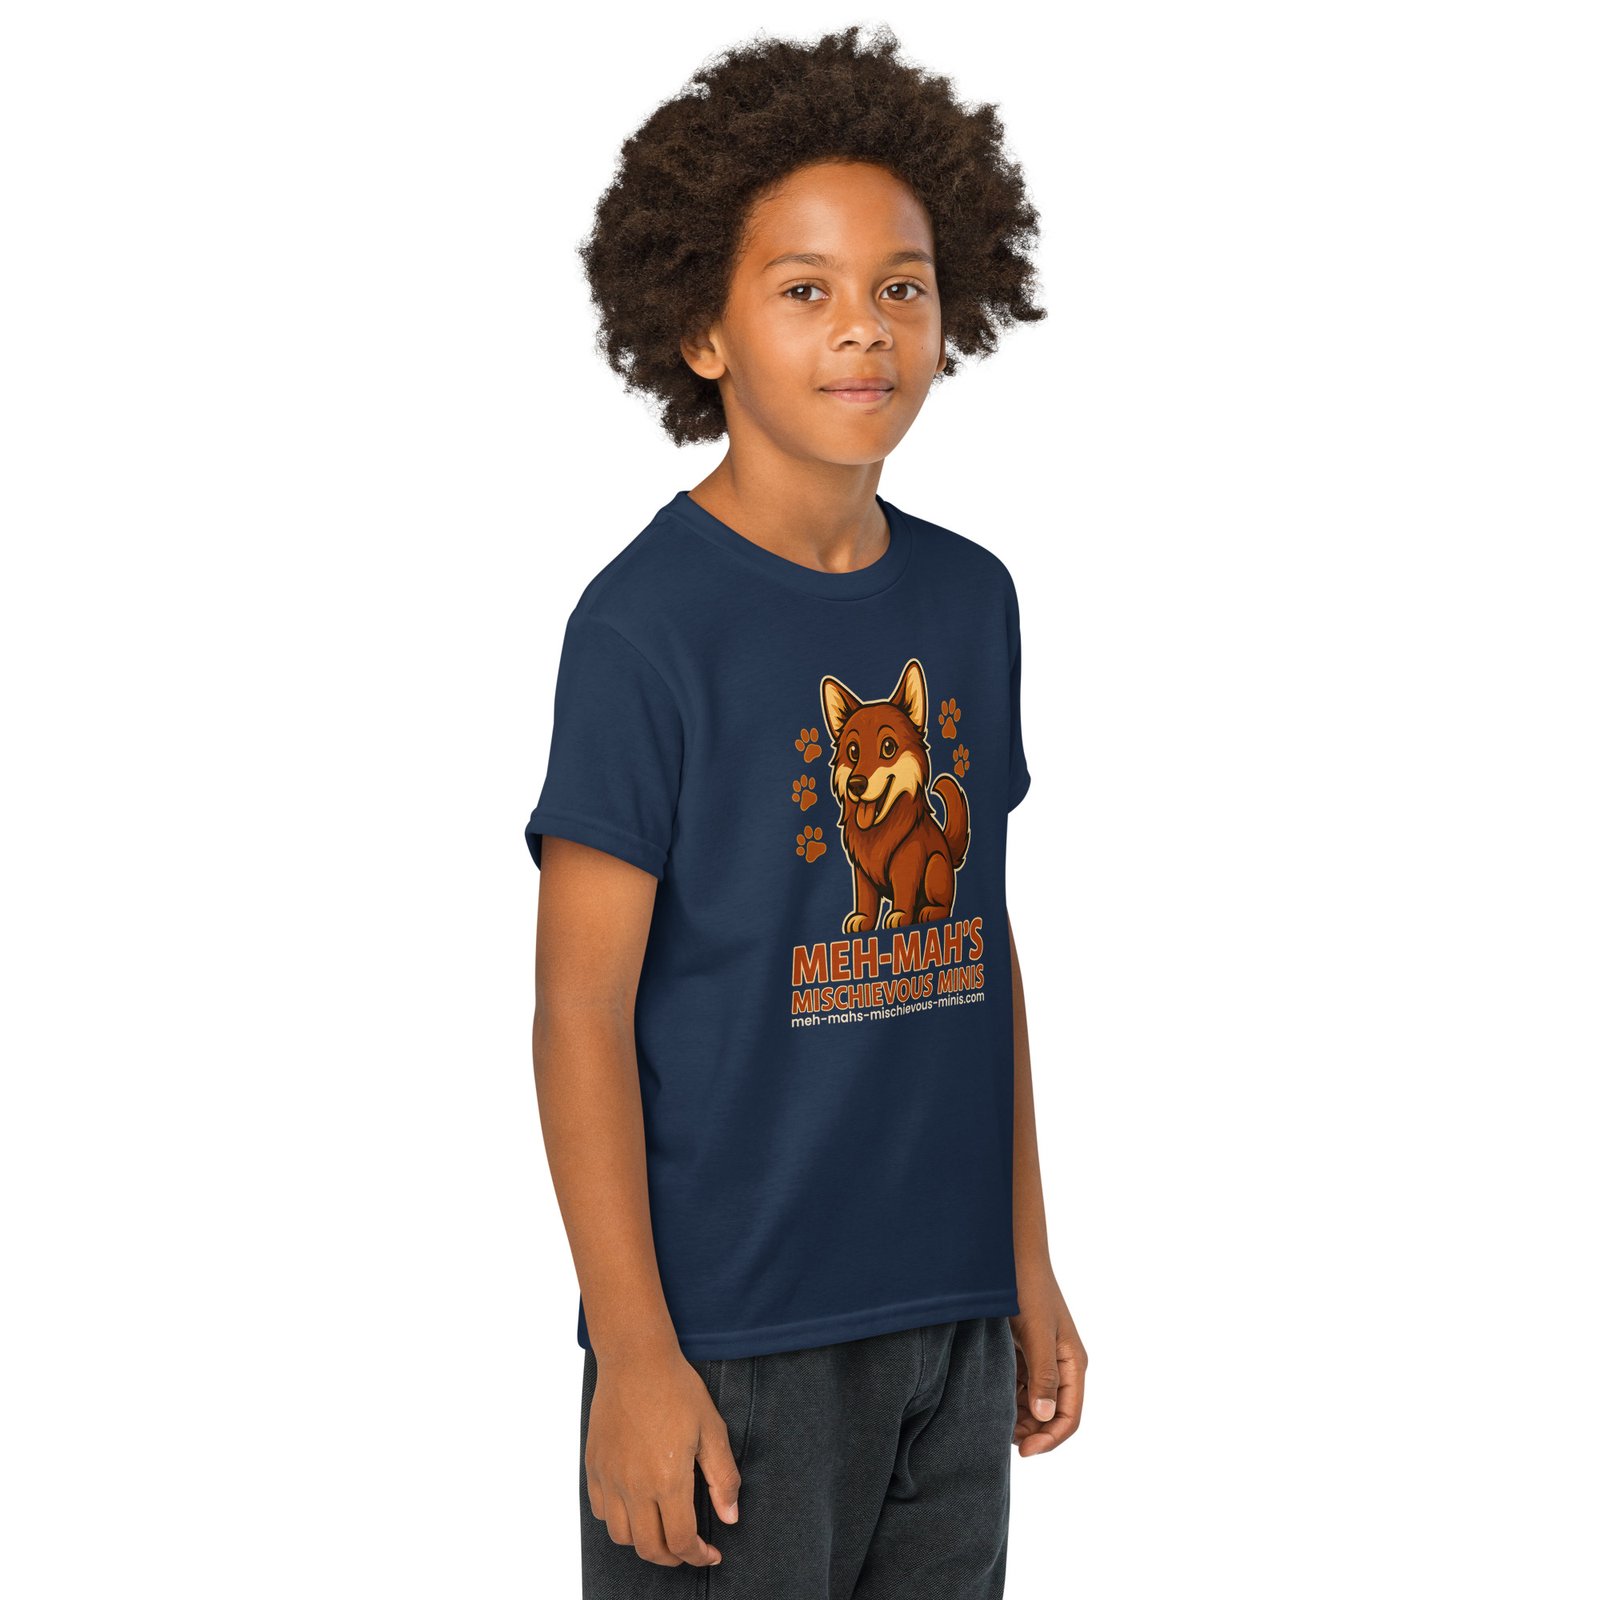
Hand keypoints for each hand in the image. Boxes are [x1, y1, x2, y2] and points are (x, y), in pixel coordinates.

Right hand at [584, 1349, 741, 1565]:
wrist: (636, 1359)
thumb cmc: (677, 1389)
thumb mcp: (712, 1430)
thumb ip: (722, 1478)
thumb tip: (731, 1517)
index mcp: (668, 1479)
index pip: (681, 1540)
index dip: (698, 1555)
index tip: (710, 1553)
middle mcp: (634, 1486)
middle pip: (649, 1547)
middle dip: (672, 1557)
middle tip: (687, 1549)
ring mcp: (610, 1477)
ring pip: (621, 1535)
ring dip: (643, 1542)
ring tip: (661, 1530)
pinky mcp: (594, 1466)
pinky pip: (600, 1511)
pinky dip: (617, 1520)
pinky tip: (634, 1507)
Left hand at [1010, 1263, 1086, 1455]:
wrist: (1010, 1255)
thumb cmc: (1028, 1290)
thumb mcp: (1037, 1333)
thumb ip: (1043, 1374)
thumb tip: (1045, 1417)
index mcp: (1073, 1363)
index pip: (1068, 1416)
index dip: (1050, 1439)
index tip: (1023, 1452)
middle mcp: (1060, 1365)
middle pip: (1050, 1414)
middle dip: (1030, 1431)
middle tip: (1001, 1437)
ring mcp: (1041, 1358)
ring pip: (1033, 1402)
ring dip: (1017, 1416)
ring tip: (993, 1422)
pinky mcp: (1022, 1351)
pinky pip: (1018, 1385)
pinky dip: (1007, 1396)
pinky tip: (988, 1399)